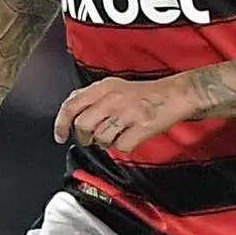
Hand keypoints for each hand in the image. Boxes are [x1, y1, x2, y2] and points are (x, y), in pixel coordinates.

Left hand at [53, 75, 192, 152]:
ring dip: (106, 143)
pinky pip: (120, 147)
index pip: (72, 104)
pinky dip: (124, 147)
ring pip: (100, 138)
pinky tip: (131, 137)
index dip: (61, 123)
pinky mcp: (141, 126)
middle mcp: (113, 97)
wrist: (176, 95)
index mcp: (104, 87)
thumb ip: (92, 98)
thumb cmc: (146, 94)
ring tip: (118, 134)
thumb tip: (70, 113)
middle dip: (85, 137)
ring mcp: (127, 112)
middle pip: (83, 125)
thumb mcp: (115, 87)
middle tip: (93, 138)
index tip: (60, 136)